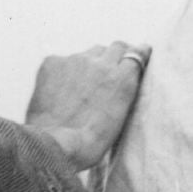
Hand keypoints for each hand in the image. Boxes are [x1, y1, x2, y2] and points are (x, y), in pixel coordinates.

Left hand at [24, 41, 149, 172]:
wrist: (56, 144)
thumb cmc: (91, 141)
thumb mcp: (121, 116)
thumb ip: (124, 90)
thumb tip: (124, 76)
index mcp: (122, 79)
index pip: (135, 53)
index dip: (137, 54)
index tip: (140, 53)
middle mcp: (100, 63)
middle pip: (114, 47)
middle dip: (116, 55)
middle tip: (113, 67)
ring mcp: (75, 60)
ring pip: (88, 54)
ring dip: (91, 64)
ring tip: (85, 84)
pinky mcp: (52, 62)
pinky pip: (64, 61)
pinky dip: (66, 71)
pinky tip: (62, 90)